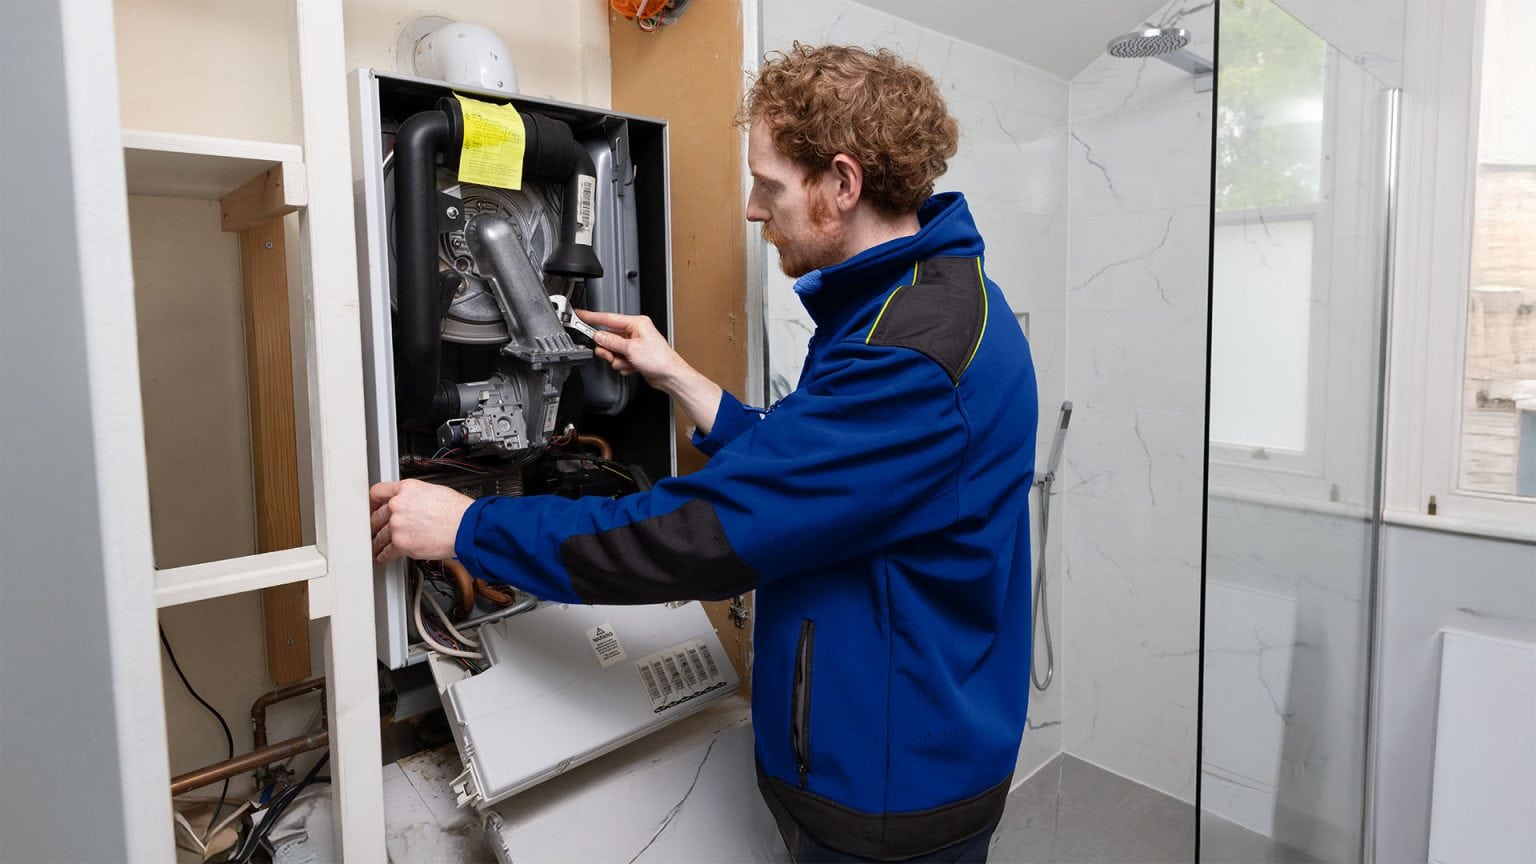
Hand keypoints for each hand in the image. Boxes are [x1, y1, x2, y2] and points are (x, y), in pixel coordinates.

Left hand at [369, 479, 473, 562]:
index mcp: (406, 489)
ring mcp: (397, 524)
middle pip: (376, 516)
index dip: (372, 502)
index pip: (378, 492)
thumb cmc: (456, 511)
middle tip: (374, 530)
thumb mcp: (433, 492)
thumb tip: (409, 505)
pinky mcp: (400, 543)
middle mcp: (398, 504)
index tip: (371, 508)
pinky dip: (384, 556)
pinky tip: (384, 557)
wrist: (465, 527)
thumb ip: (414, 498)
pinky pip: (387, 551)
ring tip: (377, 547)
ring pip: (380, 536)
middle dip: (374, 525)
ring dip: (378, 543)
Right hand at [575, 309, 724, 434]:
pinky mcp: (634, 356)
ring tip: (627, 362)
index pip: (609, 318)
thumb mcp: (631, 349)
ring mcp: (634, 345)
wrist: (670, 376)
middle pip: (609, 338)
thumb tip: (598, 336)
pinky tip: (632, 367)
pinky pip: (619, 359)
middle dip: (609, 350)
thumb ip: (612, 342)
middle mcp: (635, 332)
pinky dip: (623, 365)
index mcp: (636, 323)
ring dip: (617, 360)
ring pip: (612, 351)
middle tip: (611, 355)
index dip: (592, 317)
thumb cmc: (660, 359)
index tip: (580, 315)